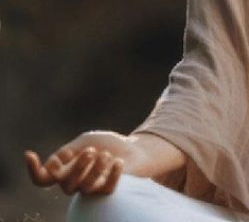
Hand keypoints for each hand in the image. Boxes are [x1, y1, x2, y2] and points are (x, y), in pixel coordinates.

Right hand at [24, 130, 143, 195]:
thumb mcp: (86, 141)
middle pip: (65, 184)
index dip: (33, 170)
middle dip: (78, 167)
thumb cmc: (107, 144)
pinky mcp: (108, 191)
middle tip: (91, 151)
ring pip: (85, 188)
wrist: (134, 148)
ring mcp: (91, 189)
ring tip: (106, 155)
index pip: (43, 179)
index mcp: (65, 170)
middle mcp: (74, 183)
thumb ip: (69, 151)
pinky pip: (106, 189)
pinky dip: (113, 174)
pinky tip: (119, 161)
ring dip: (96, 169)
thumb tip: (51, 163)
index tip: (29, 154)